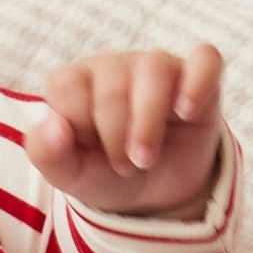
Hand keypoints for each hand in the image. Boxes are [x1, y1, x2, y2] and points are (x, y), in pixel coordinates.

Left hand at [23, 45, 224, 219]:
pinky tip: (187, 113)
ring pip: (154, 69)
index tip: (89, 153)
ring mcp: (157, 67)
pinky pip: (205, 60)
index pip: (66, 86)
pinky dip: (198, 83)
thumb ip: (46, 153)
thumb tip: (52, 126)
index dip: (79, 127)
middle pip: (112, 85)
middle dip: (115, 137)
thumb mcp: (70, 174)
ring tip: (146, 159)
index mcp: (75, 82)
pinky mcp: (198, 76)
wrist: (154, 192)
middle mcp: (114, 66)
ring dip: (148, 122)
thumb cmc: (105, 173)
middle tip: (123, 167)